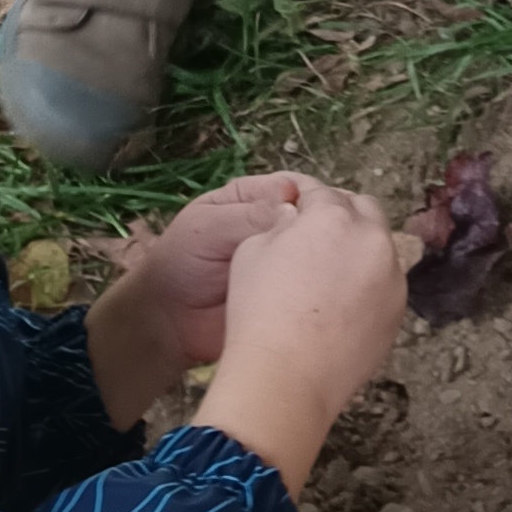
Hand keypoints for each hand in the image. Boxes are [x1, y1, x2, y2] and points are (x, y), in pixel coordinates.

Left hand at [83, 173, 318, 425]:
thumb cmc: (180, 264)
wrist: (169, 323)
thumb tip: (293, 204)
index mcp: (252, 199)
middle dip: (325, 226)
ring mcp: (287, 261)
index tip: (324, 211)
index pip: (292, 187)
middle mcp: (274, 226)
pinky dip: (326, 285)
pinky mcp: (292, 293)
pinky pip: (314, 285)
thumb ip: (247, 215)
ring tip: (343, 265)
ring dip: (329, 256)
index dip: (310, 196)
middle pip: (312, 217)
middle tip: (340, 240)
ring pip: (318, 250)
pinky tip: (338, 288)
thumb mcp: (207, 228)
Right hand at [203, 184, 410, 494]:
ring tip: (329, 271)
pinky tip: (341, 303)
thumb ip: (278, 224)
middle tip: (317, 230)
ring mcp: (392, 278)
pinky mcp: (398, 312)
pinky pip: (384, 283)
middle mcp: (372, 240)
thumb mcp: (251, 251)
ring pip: (380, 247)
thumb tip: (293, 219)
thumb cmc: (259, 312)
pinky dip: (367, 282)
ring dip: (358, 248)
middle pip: (364, 209)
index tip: (295, 202)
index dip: (304, 195)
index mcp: (333, 217)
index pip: (321, 191)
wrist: (286, 378)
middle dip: (342, 211)